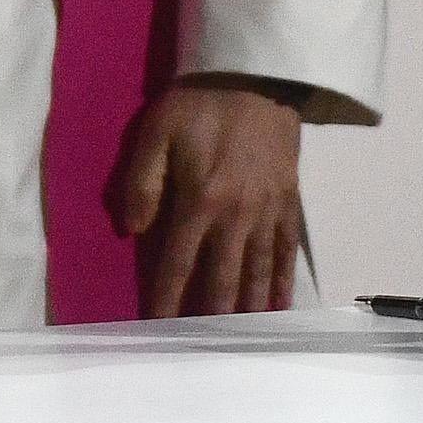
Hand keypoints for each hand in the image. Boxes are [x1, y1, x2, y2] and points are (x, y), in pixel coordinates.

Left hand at [113, 79, 304, 314]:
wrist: (258, 76)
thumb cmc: (201, 103)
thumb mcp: (156, 131)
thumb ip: (141, 181)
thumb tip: (133, 230)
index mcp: (200, 202)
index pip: (178, 263)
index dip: (167, 299)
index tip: (160, 330)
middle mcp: (236, 217)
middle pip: (222, 279)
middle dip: (210, 316)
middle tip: (204, 346)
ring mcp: (267, 212)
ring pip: (257, 272)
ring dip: (247, 308)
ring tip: (240, 336)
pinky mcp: (289, 202)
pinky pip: (287, 250)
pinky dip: (282, 280)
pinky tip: (278, 303)